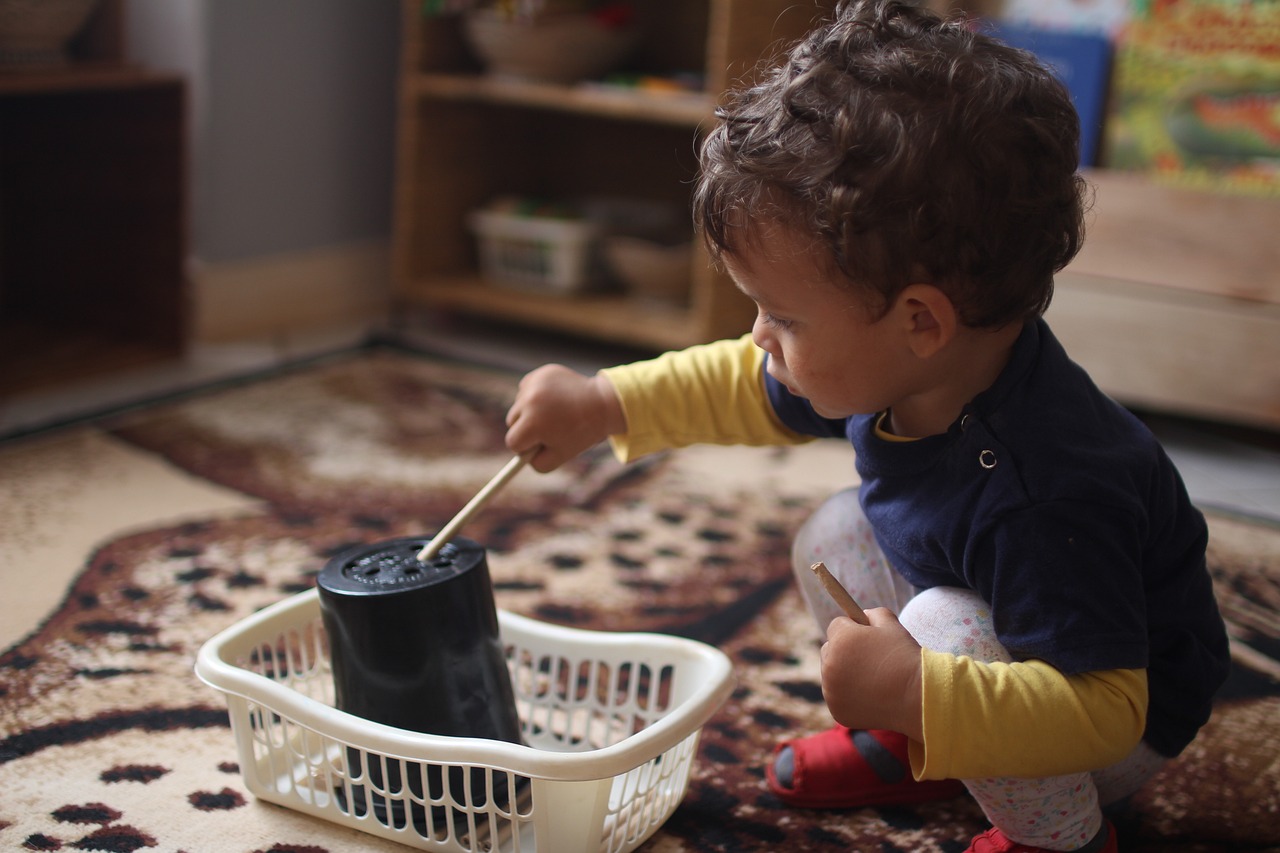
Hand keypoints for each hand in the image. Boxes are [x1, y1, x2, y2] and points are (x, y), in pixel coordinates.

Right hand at [505, 364, 625, 471]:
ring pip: (519, 404)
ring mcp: (534, 384)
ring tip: (555, 413)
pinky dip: (536, 395)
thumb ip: (535, 462)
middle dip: (526, 428)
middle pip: (512, 421)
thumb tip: (519, 458)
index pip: (513, 442)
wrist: (601, 404)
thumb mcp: (559, 456)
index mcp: (533, 424)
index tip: (538, 444)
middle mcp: (529, 401)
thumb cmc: (581, 433)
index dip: (525, 447)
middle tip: (548, 429)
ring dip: (531, 410)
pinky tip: (554, 399)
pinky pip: (527, 389)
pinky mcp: (540, 373)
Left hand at [819, 608, 923, 740]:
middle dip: (843, 651)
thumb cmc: (905, 658)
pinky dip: (848, 696)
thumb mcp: (892, 625)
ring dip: (844, 674)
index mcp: (841, 639)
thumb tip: (860, 615)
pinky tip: (870, 696)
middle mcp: (830, 664)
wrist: (919, 698)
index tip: (865, 637)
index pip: (835, 626)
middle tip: (868, 659)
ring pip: (831, 674)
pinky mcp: (837, 710)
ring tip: (872, 679)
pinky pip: (837, 696)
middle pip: (828, 650)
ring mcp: (831, 690)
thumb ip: (872, 614)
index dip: (852, 629)